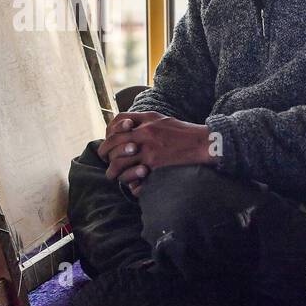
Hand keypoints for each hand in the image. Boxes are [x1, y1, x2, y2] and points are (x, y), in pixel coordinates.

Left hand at [99, 113, 216, 193]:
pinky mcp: (155, 164)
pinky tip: (132, 186)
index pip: (119, 121)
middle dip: (105, 152)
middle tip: (103, 159)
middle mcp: (145, 132)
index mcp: (147, 119)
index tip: (109, 139)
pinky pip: (135, 176)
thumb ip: (144, 120)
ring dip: (113, 171)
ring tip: (112, 176)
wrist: (202, 143)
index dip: (110, 130)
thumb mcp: (162, 119)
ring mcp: (148, 149)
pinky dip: (132, 183)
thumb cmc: (183, 132)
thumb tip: (127, 124)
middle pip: (114, 142)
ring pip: (119, 162)